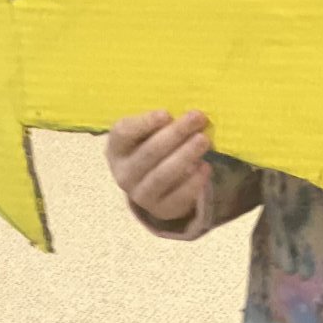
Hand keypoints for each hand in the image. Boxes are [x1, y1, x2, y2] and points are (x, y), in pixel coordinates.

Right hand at [106, 110, 210, 224]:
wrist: (151, 185)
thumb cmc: (150, 147)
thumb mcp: (147, 133)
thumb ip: (160, 122)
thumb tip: (186, 115)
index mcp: (117, 148)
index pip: (124, 133)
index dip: (144, 123)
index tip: (166, 113)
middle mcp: (123, 173)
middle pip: (149, 152)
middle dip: (175, 134)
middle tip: (198, 118)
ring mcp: (140, 195)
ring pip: (162, 175)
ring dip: (185, 155)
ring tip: (204, 140)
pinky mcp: (160, 209)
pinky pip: (177, 197)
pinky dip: (193, 182)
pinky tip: (205, 167)